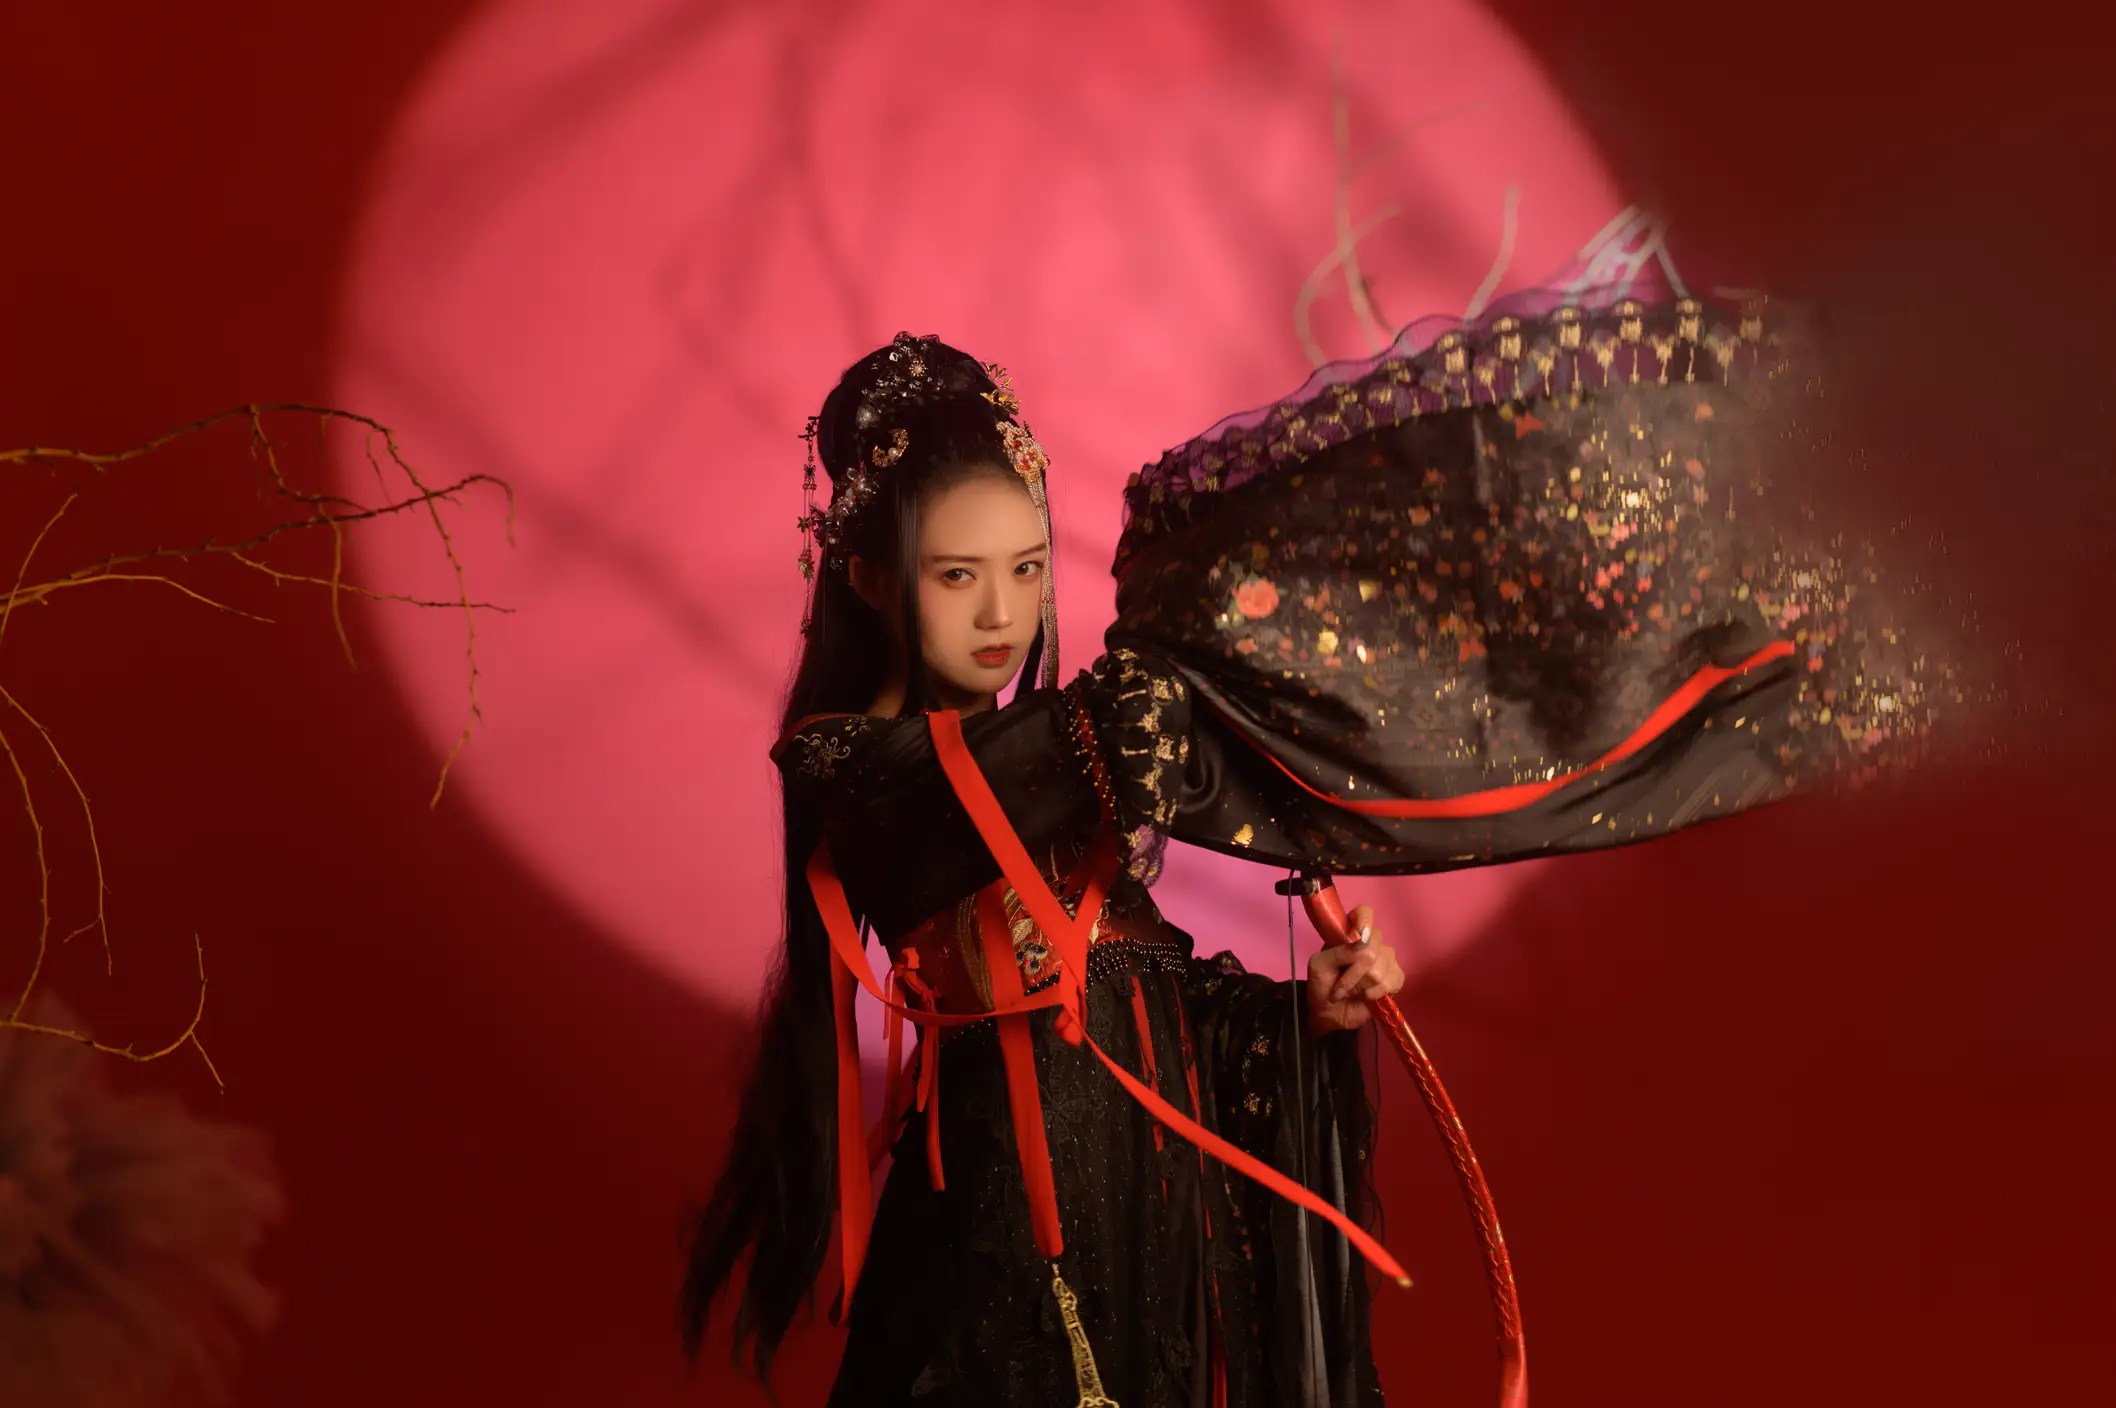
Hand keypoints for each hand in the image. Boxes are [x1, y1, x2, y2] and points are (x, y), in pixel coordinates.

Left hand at [1306, 905, 1403, 1034]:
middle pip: (1374, 945)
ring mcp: (1386, 960)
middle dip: (1354, 971)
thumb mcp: (1320, 965)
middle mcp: (1371, 943)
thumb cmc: (1321, 985)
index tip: (1360, 936)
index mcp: (1350, 933)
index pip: (1365, 912)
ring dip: (1362, 985)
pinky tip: (1367, 997)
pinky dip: (1377, 992)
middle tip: (1340, 984)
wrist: (1329, 1014)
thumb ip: (1338, 952)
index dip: (1365, 920)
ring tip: (1351, 992)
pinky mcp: (1394, 978)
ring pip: (1382, 966)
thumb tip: (1363, 942)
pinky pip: (1394, 979)